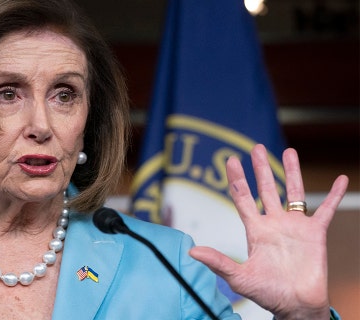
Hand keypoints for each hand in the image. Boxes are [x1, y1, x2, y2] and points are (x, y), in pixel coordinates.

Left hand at [189, 144, 347, 319]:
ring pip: (293, 192)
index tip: (231, 160)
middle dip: (261, 168)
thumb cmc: (267, 293)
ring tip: (289, 151)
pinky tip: (339, 179)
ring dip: (292, 172)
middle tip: (256, 147)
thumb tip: (192, 252)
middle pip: (267, 188)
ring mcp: (295, 226)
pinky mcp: (315, 233)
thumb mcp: (239, 277)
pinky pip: (326, 210)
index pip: (243, 198)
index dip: (237, 179)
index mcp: (255, 230)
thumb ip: (218, 262)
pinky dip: (333, 195)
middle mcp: (274, 224)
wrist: (296, 305)